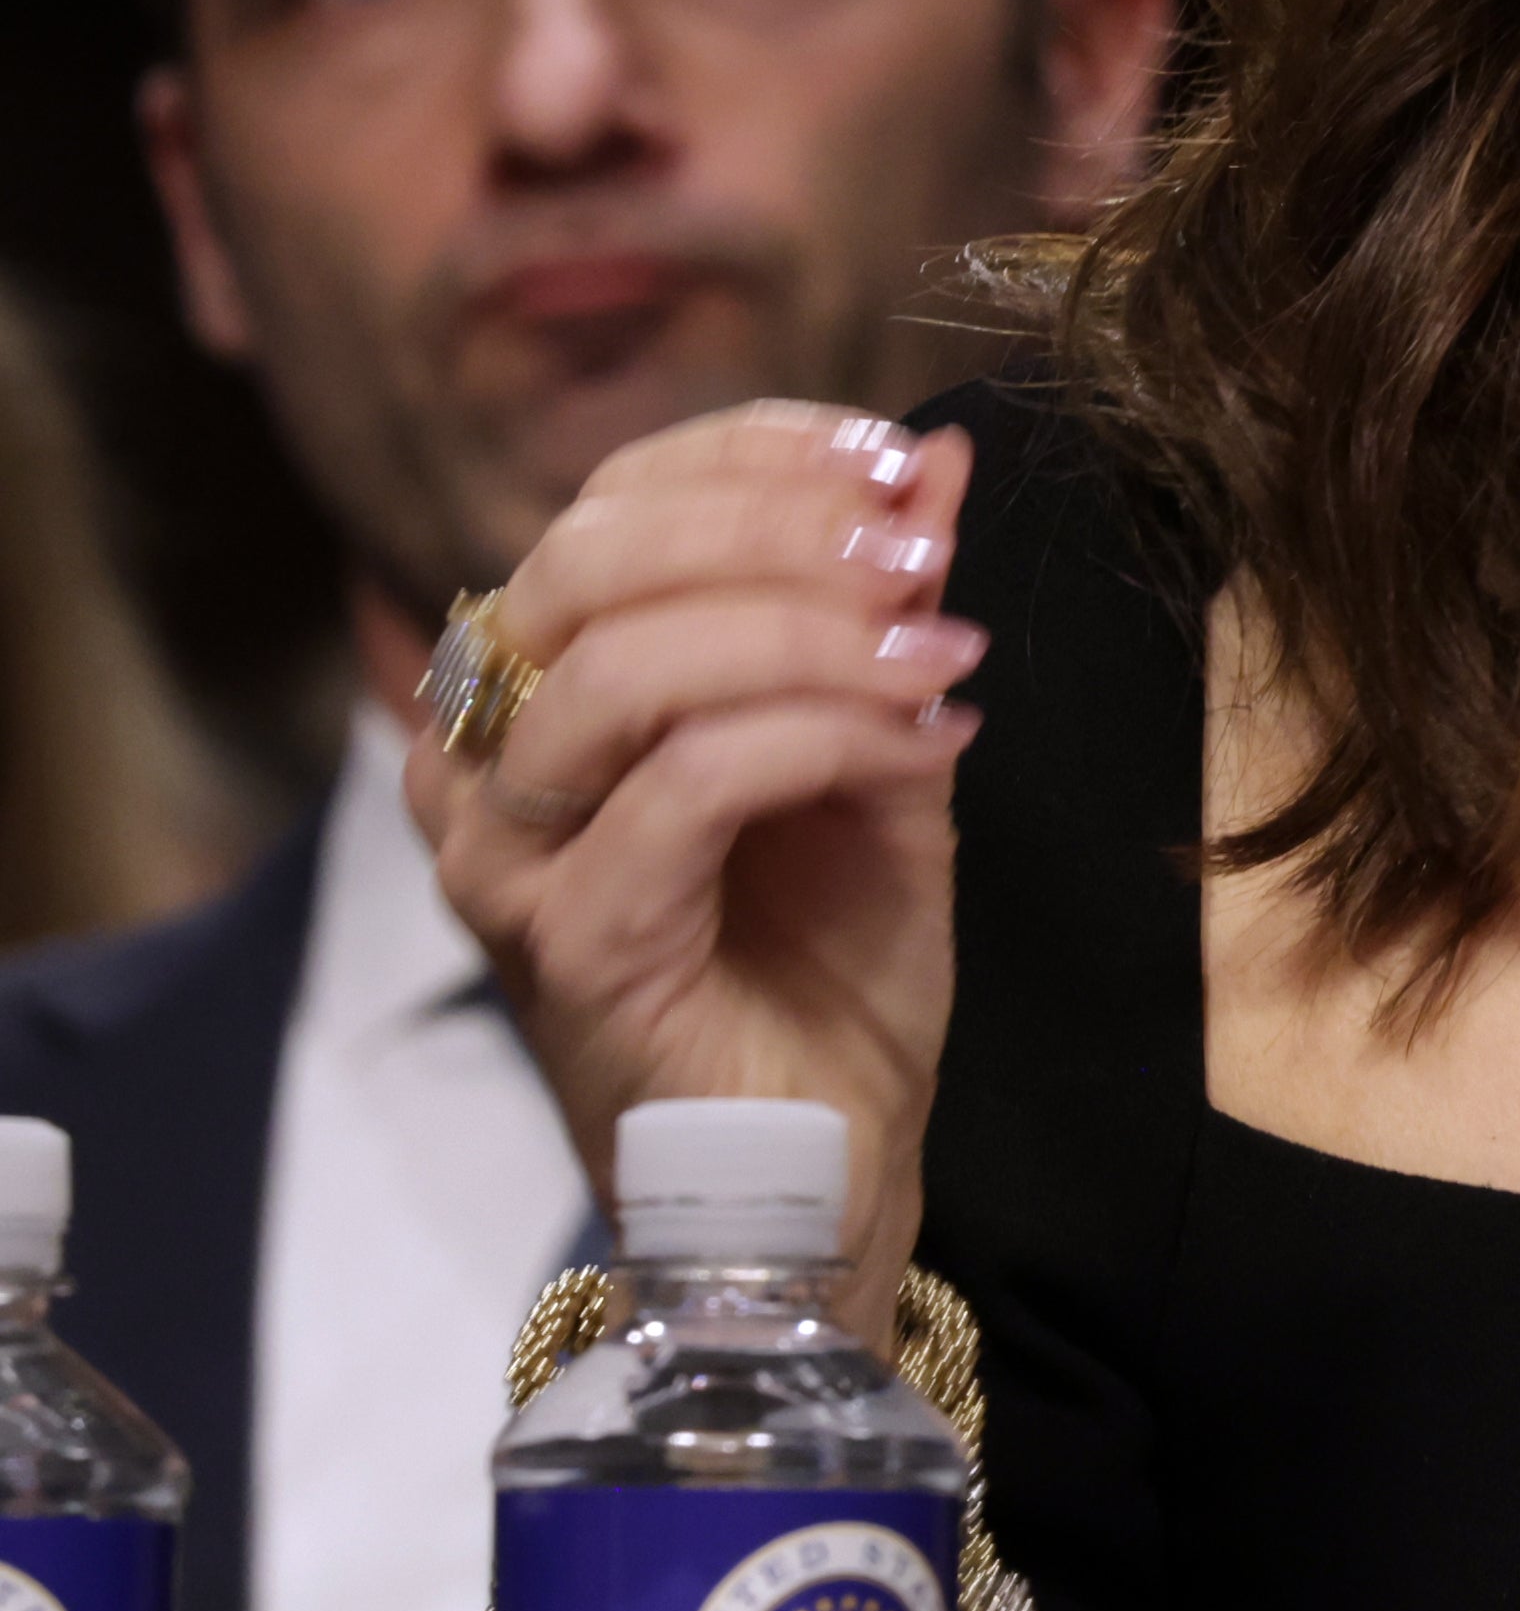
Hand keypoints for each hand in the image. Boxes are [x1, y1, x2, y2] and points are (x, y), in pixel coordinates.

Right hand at [410, 401, 981, 1334]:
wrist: (824, 1155)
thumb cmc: (833, 955)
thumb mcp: (881, 742)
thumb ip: (891, 606)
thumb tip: (942, 457)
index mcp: (546, 689)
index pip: (612, 503)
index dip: (756, 454)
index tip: (901, 460)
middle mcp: (486, 761)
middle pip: (590, 559)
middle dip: (779, 526)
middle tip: (922, 550)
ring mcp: (508, 858)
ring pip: (624, 664)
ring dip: (810, 633)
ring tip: (940, 652)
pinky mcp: (568, 942)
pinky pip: (684, 784)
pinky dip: (821, 735)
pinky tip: (924, 744)